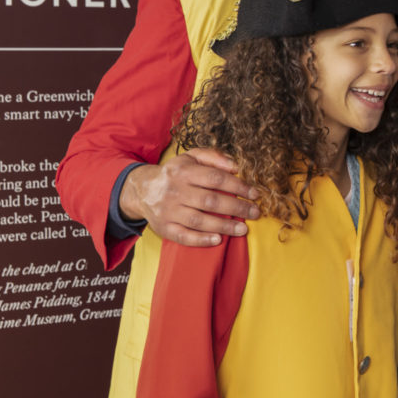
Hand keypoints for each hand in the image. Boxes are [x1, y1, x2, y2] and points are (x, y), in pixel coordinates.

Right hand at [118, 148, 259, 246]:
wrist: (142, 189)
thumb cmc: (176, 173)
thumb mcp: (191, 157)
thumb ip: (214, 157)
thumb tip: (236, 166)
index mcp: (183, 172)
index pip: (215, 179)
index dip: (238, 186)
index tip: (255, 194)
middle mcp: (175, 191)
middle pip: (210, 201)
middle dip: (237, 208)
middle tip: (255, 213)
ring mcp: (168, 211)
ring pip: (199, 220)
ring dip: (224, 226)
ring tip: (243, 229)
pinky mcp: (164, 227)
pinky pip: (183, 236)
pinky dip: (201, 240)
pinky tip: (218, 240)